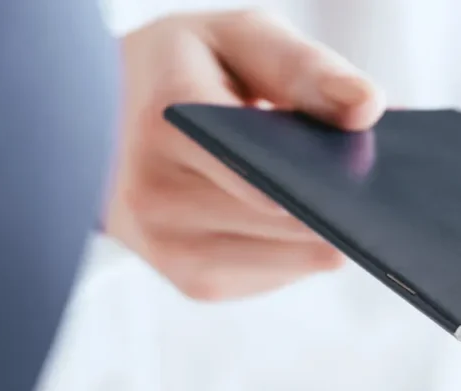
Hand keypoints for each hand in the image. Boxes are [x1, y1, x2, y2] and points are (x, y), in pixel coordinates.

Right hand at [106, 10, 384, 299]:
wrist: (95, 121)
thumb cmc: (180, 70)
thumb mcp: (237, 38)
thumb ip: (304, 66)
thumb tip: (366, 106)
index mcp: (166, 121)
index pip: (263, 172)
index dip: (325, 180)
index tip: (364, 177)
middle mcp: (158, 194)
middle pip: (295, 221)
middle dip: (337, 199)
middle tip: (351, 171)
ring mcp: (171, 247)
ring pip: (300, 257)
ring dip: (320, 226)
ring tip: (308, 184)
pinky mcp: (193, 281)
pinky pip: (282, 275)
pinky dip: (295, 247)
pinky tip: (281, 211)